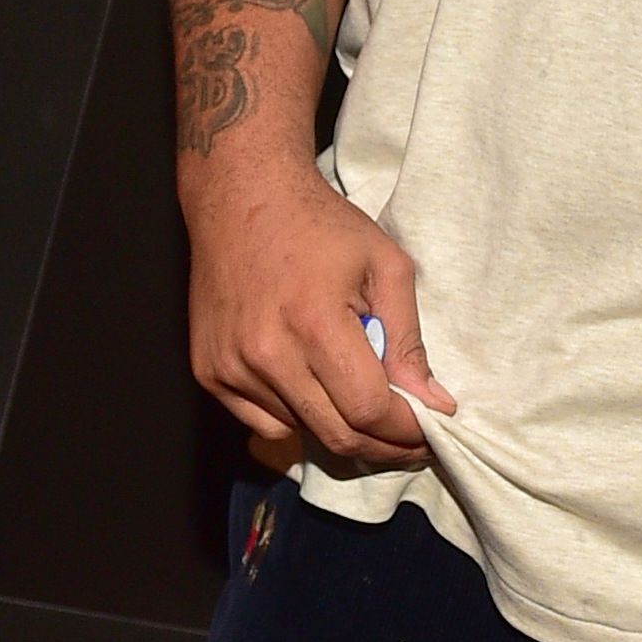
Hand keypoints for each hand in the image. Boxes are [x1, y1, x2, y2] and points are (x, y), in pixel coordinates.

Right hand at [187, 164, 455, 468]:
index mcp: (315, 323)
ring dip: (339, 425)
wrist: (242, 197)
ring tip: (354, 390)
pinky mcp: (208, 371)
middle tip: (409, 436)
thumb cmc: (322, 225)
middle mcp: (265, 353)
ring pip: (301, 432)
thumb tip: (434, 405)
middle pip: (337, 436)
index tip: (431, 428)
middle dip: (383, 445)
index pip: (368, 410)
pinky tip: (309, 381)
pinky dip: (296, 416)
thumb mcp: (386, 268)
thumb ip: (408, 342)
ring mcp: (231, 366)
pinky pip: (264, 422)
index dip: (407, 430)